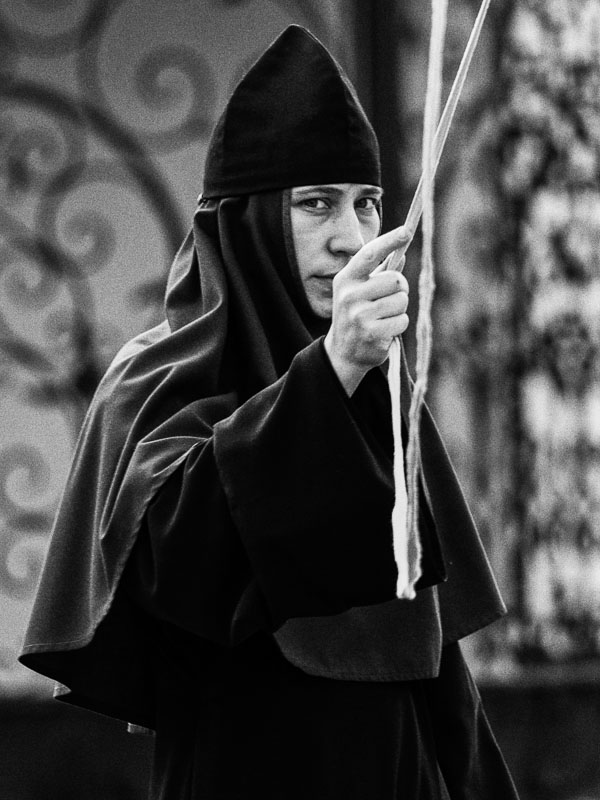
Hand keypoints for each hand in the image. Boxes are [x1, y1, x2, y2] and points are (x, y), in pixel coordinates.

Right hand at [324, 226, 409, 395]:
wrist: (342, 353)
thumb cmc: (355, 315)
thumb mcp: (360, 291)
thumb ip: (379, 273)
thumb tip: (401, 255)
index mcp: (346, 279)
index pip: (370, 254)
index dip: (390, 241)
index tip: (407, 230)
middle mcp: (350, 295)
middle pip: (396, 280)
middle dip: (399, 290)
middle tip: (388, 300)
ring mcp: (360, 315)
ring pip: (401, 301)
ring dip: (399, 310)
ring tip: (383, 318)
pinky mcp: (372, 333)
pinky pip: (402, 321)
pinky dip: (398, 326)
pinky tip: (385, 330)